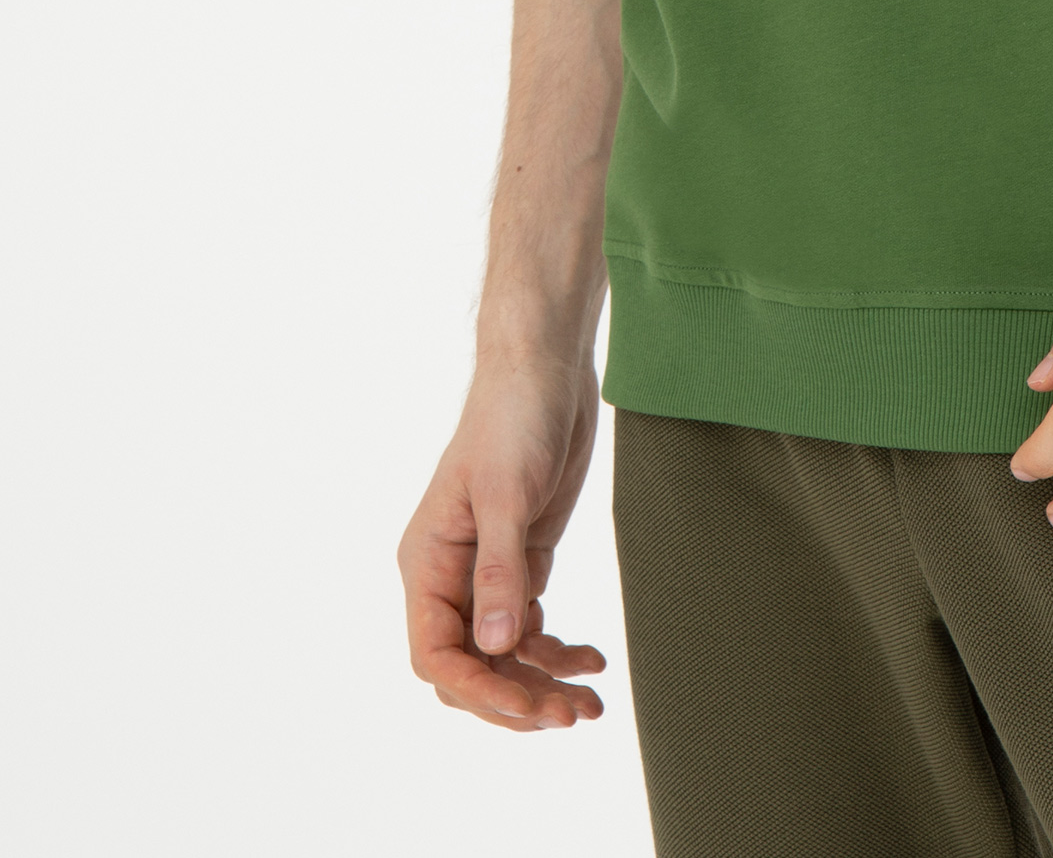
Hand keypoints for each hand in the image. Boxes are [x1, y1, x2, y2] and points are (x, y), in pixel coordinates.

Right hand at [398, 351, 607, 730]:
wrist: (546, 368)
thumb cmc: (513, 417)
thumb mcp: (506, 493)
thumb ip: (499, 570)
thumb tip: (495, 646)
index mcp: (427, 563)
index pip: (437, 654)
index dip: (479, 689)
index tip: (528, 704)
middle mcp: (451, 576)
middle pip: (471, 667)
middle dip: (516, 698)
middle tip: (569, 717)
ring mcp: (488, 572)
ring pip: (504, 655)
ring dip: (542, 684)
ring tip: (590, 706)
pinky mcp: (524, 561)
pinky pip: (531, 628)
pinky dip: (558, 652)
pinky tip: (593, 660)